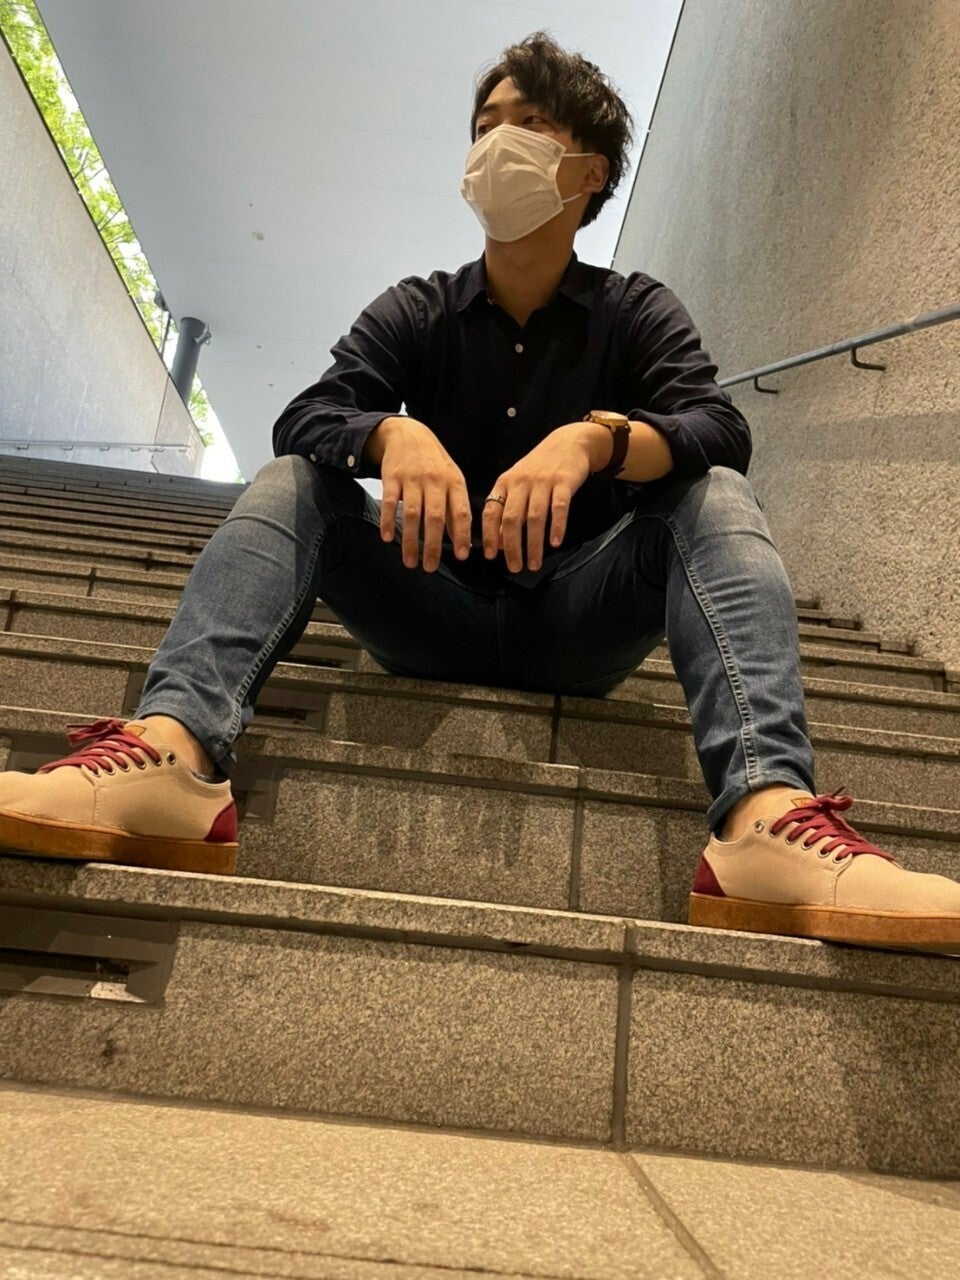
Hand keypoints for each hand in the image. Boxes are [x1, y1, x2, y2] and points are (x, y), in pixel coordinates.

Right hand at [368, 418, 471, 571]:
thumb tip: (462, 543)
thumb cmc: (434, 463)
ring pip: (412, 514)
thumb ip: (456, 510)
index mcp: (454, 483)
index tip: (461, 556)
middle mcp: (435, 481)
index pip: (461, 512)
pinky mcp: (392, 476)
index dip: (462, 535)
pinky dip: (387, 521)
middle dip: (433, 545)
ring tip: (410, 561)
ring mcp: (412, 478)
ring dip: (410, 540)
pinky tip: (387, 538)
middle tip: (430, 567)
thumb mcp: (452, 481)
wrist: (408, 433)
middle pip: (435, 518)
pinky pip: (389, 502)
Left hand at [482, 422, 610, 571]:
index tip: (491, 556)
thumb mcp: (518, 485)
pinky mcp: (563, 482)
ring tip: (534, 563)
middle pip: (512, 519)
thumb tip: (499, 543)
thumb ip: (507, 511)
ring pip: (534, 517)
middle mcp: (521, 482)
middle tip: (515, 568)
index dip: (489, 535)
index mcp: (505, 483)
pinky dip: (556, 526)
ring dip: (533, 544)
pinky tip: (555, 542)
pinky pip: (558, 507)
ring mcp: (542, 482)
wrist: (569, 443)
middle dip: (512, 547)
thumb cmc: (539, 469)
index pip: (491, 511)